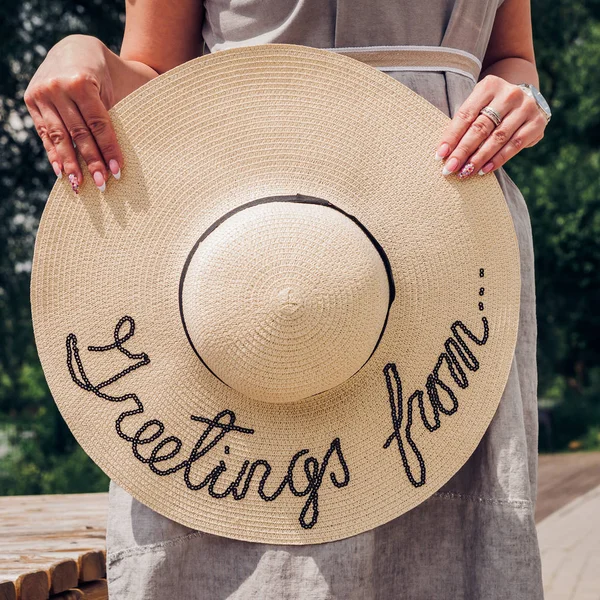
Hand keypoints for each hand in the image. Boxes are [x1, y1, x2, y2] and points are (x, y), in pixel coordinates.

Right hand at [24, 34, 122, 193]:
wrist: (76, 49)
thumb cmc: (109, 72)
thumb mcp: (120, 85)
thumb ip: (123, 113)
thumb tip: (130, 151)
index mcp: (81, 81)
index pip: (98, 124)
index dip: (108, 149)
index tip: (117, 172)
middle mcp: (57, 86)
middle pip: (78, 133)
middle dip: (91, 162)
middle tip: (102, 185)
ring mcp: (42, 93)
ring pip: (59, 136)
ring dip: (70, 164)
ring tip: (81, 186)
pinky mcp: (31, 99)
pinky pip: (44, 132)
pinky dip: (53, 153)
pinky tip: (61, 173)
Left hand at [434, 74, 547, 178]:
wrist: (525, 99)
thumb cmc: (492, 107)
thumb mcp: (478, 106)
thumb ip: (464, 124)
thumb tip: (444, 152)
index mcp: (489, 86)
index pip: (466, 115)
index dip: (451, 136)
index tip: (440, 155)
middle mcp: (510, 94)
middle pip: (481, 127)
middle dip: (463, 151)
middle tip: (450, 168)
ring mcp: (526, 107)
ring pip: (498, 138)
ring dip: (479, 158)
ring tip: (465, 172)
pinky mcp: (537, 123)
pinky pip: (514, 145)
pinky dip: (497, 160)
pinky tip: (484, 170)